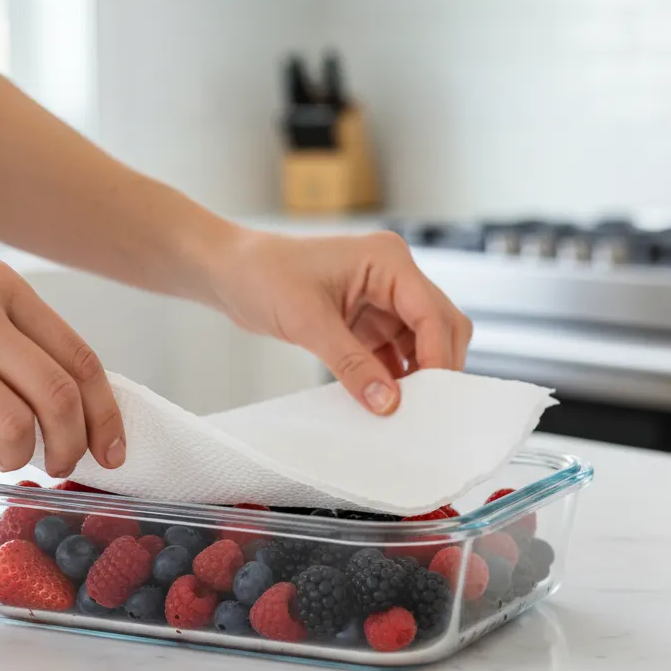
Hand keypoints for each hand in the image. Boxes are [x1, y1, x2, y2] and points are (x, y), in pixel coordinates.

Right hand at [0, 225, 124, 487]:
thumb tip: (65, 396)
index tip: (110, 448)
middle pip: (58, 396)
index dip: (105, 414)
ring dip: (22, 460)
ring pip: (14, 426)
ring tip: (8, 462)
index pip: (80, 359)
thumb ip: (13, 330)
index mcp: (2, 287)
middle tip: (63, 466)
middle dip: (72, 446)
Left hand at [212, 230, 472, 413]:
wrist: (231, 273)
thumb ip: (352, 364)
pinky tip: (383, 400)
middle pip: (439, 325)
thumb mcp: (308, 323)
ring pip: (421, 343)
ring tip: (403, 410)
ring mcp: (382, 298)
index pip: (432, 312)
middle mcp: (393, 276)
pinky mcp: (367, 320)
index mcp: (388, 260)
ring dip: (416, 375)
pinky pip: (395, 352)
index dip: (436, 357)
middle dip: (436, 366)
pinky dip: (393, 376)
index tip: (432, 398)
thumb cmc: (263, 275)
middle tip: (425, 408)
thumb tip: (387, 403)